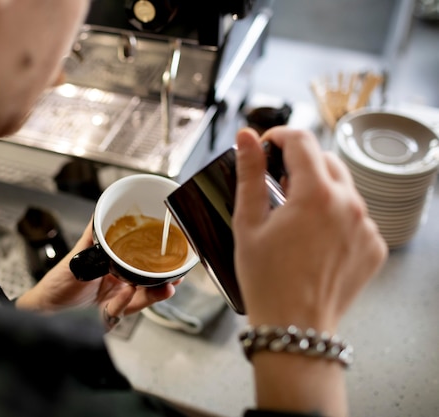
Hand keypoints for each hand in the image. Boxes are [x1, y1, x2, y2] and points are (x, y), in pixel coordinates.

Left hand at [15, 219, 180, 322]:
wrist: (43, 308)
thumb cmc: (58, 284)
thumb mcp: (76, 257)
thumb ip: (90, 239)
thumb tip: (99, 214)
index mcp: (113, 268)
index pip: (140, 263)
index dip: (157, 260)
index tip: (172, 252)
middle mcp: (118, 285)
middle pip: (147, 283)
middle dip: (165, 280)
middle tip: (179, 273)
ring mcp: (115, 301)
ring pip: (141, 298)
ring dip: (154, 292)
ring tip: (167, 286)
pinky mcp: (108, 315)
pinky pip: (122, 308)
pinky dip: (128, 301)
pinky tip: (133, 291)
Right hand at [232, 127, 387, 332]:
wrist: (294, 327)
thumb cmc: (266, 279)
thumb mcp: (248, 223)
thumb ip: (250, 174)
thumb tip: (246, 137)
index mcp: (315, 195)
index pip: (301, 141)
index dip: (278, 136)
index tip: (266, 146)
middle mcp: (349, 205)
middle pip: (325, 160)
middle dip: (299, 163)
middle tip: (275, 186)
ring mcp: (366, 227)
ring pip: (343, 187)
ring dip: (318, 190)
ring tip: (294, 217)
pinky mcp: (373, 246)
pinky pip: (355, 216)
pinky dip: (335, 216)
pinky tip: (313, 238)